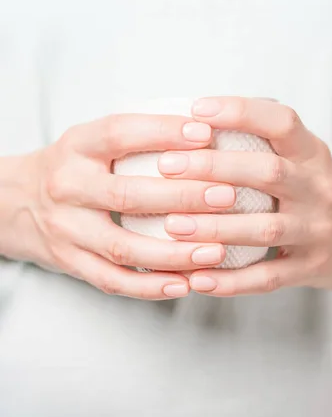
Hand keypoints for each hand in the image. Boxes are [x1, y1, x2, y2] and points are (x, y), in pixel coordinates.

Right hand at [0, 113, 237, 298]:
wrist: (14, 202)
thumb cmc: (72, 167)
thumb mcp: (89, 140)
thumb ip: (134, 137)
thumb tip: (203, 130)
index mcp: (77, 147)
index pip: (120, 133)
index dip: (163, 132)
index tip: (205, 133)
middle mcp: (68, 186)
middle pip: (128, 194)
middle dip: (183, 197)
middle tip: (227, 196)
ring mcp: (67, 229)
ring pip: (124, 248)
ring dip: (174, 253)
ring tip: (216, 251)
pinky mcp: (70, 262)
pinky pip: (114, 280)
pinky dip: (151, 286)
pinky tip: (186, 284)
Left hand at [158, 97, 331, 295]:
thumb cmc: (317, 189)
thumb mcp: (304, 156)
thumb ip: (264, 140)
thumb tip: (197, 121)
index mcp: (312, 154)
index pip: (282, 122)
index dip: (241, 112)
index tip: (198, 109)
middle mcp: (318, 188)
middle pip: (268, 172)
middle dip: (214, 168)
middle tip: (167, 166)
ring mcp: (318, 230)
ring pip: (265, 228)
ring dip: (215, 227)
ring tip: (173, 225)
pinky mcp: (312, 268)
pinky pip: (268, 278)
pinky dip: (230, 281)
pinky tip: (196, 278)